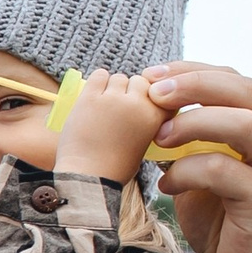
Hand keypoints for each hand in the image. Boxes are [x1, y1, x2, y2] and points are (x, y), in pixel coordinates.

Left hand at [52, 69, 165, 186]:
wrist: (88, 177)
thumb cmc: (115, 167)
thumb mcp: (145, 143)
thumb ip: (148, 121)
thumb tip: (140, 100)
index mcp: (156, 117)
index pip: (163, 90)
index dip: (151, 96)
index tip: (141, 106)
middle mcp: (138, 104)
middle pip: (140, 81)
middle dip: (131, 91)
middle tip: (118, 108)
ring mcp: (113, 99)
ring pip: (119, 78)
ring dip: (113, 87)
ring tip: (104, 106)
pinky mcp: (90, 98)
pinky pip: (99, 75)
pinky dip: (98, 81)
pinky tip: (94, 93)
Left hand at [141, 61, 251, 252]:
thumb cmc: (223, 221)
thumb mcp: (203, 172)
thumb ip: (190, 141)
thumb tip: (149, 108)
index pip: (236, 81)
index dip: (193, 71)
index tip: (151, 74)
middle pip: (245, 90)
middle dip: (194, 84)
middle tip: (152, 91)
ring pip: (243, 124)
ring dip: (194, 123)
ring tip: (158, 139)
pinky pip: (226, 171)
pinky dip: (189, 171)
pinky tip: (166, 185)